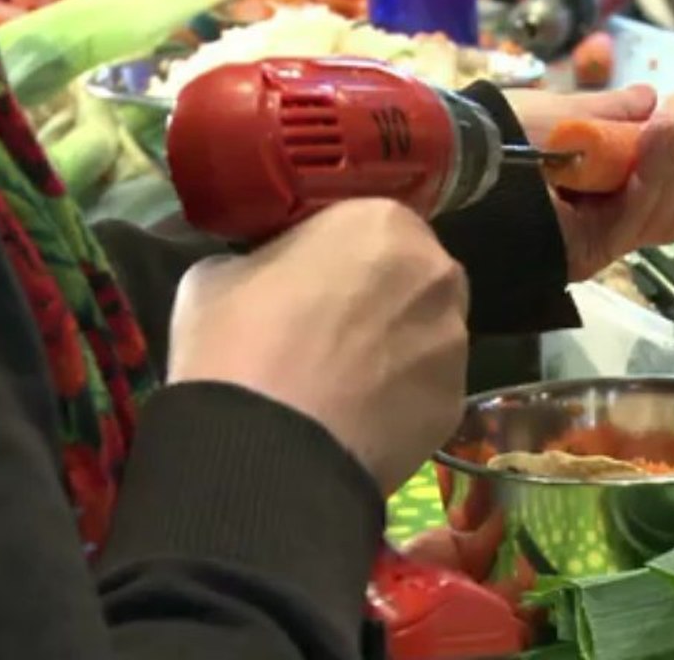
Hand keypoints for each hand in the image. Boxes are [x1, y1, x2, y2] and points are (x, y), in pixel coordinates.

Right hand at [168, 199, 469, 493]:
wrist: (267, 450)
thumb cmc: (239, 344)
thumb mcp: (217, 276)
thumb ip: (257, 261)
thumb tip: (263, 276)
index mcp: (384, 222)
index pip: (367, 224)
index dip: (335, 253)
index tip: (308, 280)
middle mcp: (437, 273)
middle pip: (410, 275)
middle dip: (378, 297)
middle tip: (329, 331)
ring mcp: (454, 342)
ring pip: (426, 333)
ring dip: (395, 348)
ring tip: (343, 384)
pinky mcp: (455, 404)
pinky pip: (426, 389)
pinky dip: (401, 400)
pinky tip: (358, 420)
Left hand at [506, 85, 673, 281]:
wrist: (461, 157)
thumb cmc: (502, 131)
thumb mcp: (562, 112)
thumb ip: (610, 111)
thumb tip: (651, 98)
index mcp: (593, 191)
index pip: (654, 196)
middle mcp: (598, 221)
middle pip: (665, 212)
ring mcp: (594, 240)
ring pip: (658, 219)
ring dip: (672, 169)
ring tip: (668, 126)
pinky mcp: (586, 253)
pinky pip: (634, 221)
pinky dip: (654, 180)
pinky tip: (660, 138)